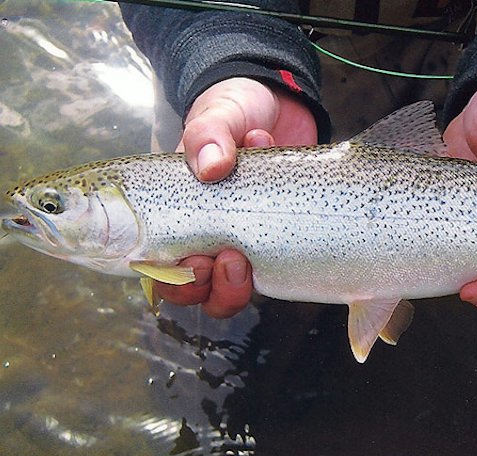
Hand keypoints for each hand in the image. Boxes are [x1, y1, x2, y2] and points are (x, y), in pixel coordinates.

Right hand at [156, 77, 317, 317]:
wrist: (282, 106)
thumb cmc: (235, 110)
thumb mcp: (217, 113)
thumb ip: (208, 133)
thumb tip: (212, 168)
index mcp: (175, 210)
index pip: (157, 264)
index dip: (170, 278)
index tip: (194, 259)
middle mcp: (204, 233)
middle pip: (193, 289)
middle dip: (205, 287)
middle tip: (226, 258)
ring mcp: (241, 239)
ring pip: (228, 292)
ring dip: (234, 287)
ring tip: (244, 255)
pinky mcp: (275, 239)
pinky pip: (272, 270)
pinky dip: (275, 252)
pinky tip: (277, 199)